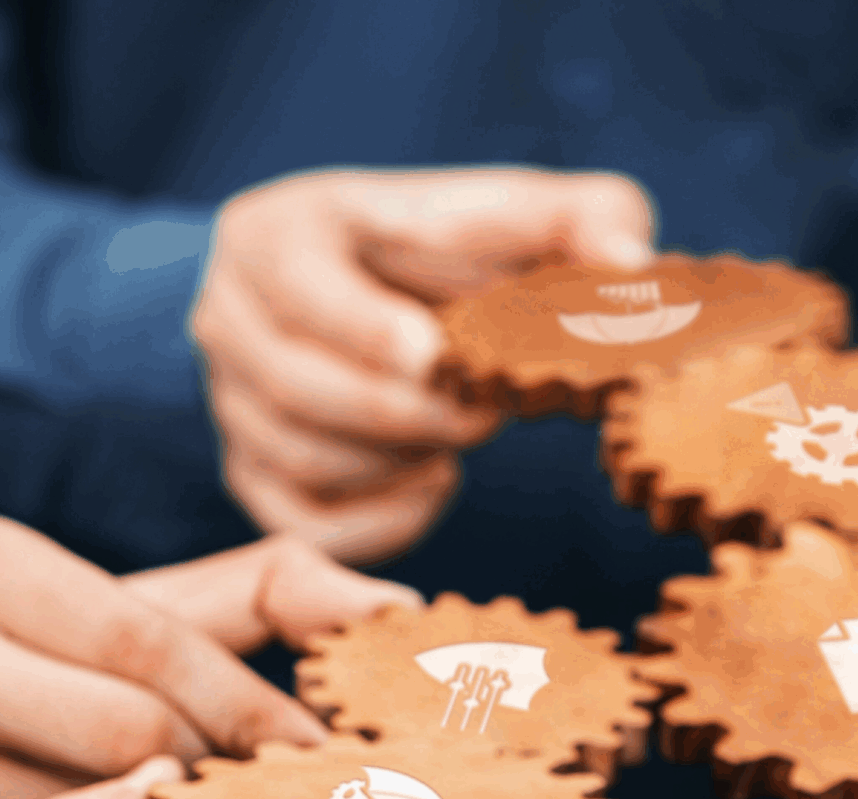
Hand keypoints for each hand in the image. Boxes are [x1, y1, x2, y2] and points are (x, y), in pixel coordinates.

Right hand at [195, 166, 654, 562]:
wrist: (376, 291)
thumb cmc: (457, 251)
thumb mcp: (519, 214)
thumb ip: (586, 219)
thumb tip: (629, 265)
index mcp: (276, 231)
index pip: (302, 288)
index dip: (368, 330)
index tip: (435, 356)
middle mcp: (227, 315)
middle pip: (299, 388)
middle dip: (408, 413)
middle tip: (485, 413)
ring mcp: (227, 401)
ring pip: (301, 460)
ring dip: (397, 461)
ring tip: (460, 432)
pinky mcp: (249, 472)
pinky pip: (301, 526)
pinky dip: (378, 523)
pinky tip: (433, 485)